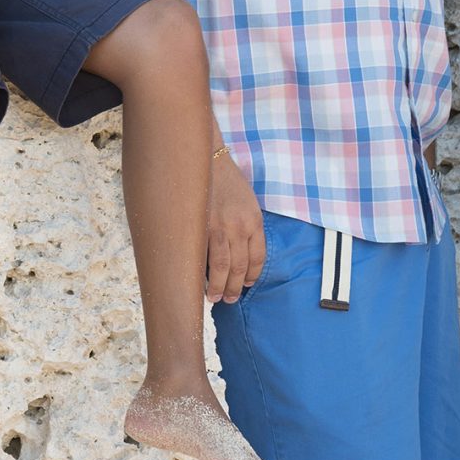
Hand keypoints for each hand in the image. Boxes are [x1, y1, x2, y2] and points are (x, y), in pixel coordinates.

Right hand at [205, 154, 265, 303]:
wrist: (207, 161)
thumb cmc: (226, 181)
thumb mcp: (247, 202)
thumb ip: (246, 224)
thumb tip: (239, 250)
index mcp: (255, 220)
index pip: (257, 257)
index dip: (252, 274)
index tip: (247, 284)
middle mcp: (241, 226)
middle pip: (241, 266)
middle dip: (236, 286)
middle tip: (231, 299)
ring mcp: (221, 228)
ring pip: (223, 266)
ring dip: (220, 286)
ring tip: (216, 298)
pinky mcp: (202, 227)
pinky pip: (205, 256)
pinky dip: (205, 272)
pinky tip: (202, 282)